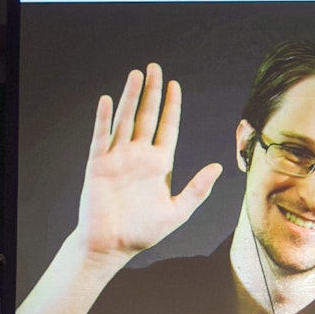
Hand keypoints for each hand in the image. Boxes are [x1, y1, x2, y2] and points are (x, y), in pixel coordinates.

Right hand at [73, 63, 222, 261]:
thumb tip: (217, 167)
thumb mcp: (177, 212)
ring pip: (125, 120)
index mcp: (159, 164)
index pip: (168, 127)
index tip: (175, 85)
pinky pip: (101, 136)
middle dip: (152, 92)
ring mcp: (117, 158)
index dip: (172, 106)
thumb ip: (197, 189)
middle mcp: (139, 156)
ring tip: (136, 75)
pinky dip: (103, 119)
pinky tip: (106, 101)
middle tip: (155, 67)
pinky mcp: (98, 164)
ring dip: (130, 97)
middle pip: (147, 116)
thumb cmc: (143, 232)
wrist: (111, 246)